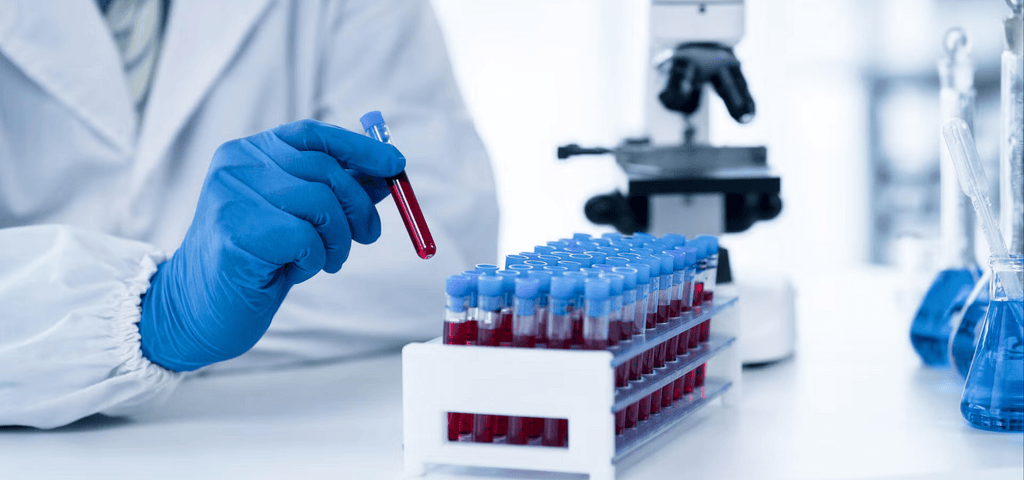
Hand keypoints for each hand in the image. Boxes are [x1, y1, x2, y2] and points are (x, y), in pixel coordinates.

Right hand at [138, 120, 404, 370]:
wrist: (200, 309)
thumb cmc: (256, 263)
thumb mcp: (301, 219)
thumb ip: (336, 191)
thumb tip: (386, 173)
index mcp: (250, 153)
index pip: (314, 135)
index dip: (360, 148)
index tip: (395, 166)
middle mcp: (237, 164)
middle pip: (325, 169)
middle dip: (359, 207)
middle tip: (368, 236)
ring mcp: (231, 194)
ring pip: (320, 203)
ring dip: (337, 241)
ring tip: (321, 260)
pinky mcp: (235, 231)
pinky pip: (305, 238)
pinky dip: (313, 259)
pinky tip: (291, 271)